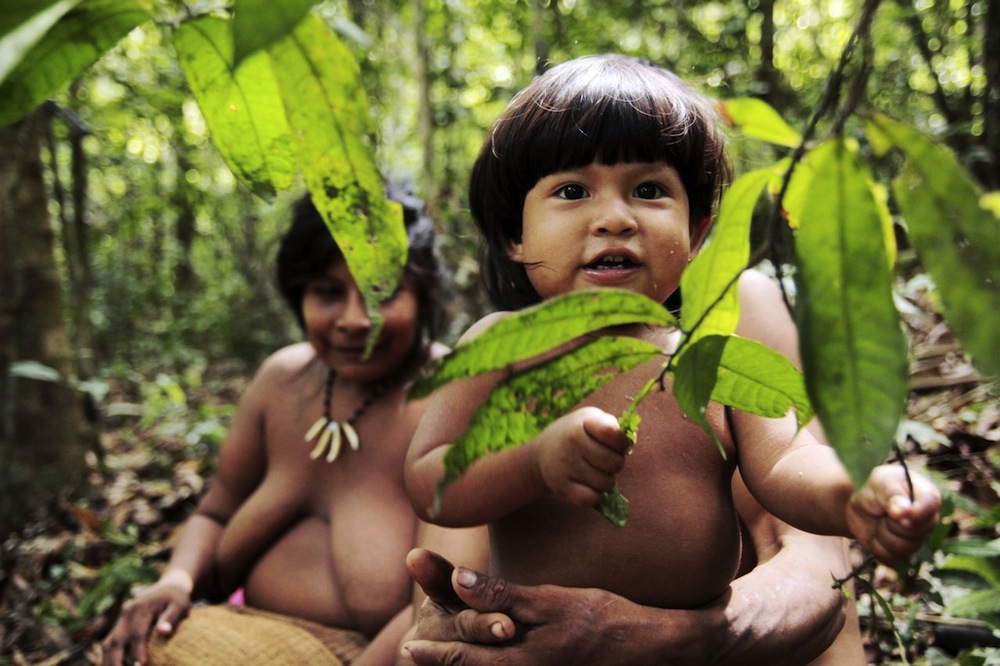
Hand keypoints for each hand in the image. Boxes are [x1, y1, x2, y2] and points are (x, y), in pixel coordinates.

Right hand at [100, 580, 191, 665]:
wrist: (168, 587)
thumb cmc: (177, 598)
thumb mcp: (180, 604)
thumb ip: (171, 618)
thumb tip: (163, 632)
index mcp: (141, 607)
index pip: (137, 633)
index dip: (137, 651)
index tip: (141, 665)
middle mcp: (127, 613)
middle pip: (116, 640)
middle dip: (116, 661)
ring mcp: (121, 620)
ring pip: (108, 644)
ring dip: (108, 662)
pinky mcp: (119, 626)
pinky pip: (109, 644)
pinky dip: (108, 658)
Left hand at [402, 548, 637, 665]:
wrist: (643, 648)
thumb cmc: (598, 619)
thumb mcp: (549, 601)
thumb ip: (502, 594)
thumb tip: (460, 580)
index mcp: (516, 660)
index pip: (462, 658)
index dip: (434, 652)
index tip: (409, 647)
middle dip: (445, 656)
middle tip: (417, 649)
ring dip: (466, 658)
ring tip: (443, 652)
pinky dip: (490, 660)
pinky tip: (488, 648)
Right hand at [536, 407, 631, 506]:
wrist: (541, 453)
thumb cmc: (575, 434)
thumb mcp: (590, 420)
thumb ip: (612, 426)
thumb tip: (630, 443)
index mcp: (584, 422)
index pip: (613, 434)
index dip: (623, 443)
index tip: (618, 444)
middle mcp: (572, 442)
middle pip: (614, 463)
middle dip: (616, 464)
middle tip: (606, 461)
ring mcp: (566, 465)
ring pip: (605, 483)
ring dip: (606, 480)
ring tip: (596, 472)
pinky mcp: (562, 486)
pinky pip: (590, 499)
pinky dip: (595, 496)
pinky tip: (590, 487)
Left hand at [846, 464, 941, 563]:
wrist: (863, 504)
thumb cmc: (878, 487)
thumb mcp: (881, 483)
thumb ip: (892, 494)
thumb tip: (904, 512)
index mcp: (927, 497)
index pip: (931, 505)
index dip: (914, 513)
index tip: (897, 514)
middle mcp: (927, 521)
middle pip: (914, 533)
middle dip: (890, 522)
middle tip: (882, 509)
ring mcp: (917, 539)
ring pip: (902, 548)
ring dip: (882, 534)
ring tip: (879, 520)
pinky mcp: (903, 553)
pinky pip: (890, 558)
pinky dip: (876, 546)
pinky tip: (875, 534)